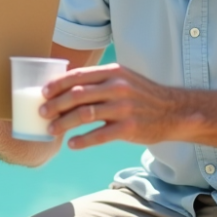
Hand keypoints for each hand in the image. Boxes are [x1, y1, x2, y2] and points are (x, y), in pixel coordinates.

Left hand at [41, 63, 182, 149]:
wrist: (174, 111)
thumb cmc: (143, 95)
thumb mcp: (125, 78)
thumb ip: (100, 79)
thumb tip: (68, 84)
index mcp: (114, 72)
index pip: (78, 76)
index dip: (57, 85)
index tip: (43, 93)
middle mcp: (117, 87)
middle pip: (77, 95)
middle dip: (55, 105)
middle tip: (42, 113)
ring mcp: (123, 108)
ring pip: (84, 115)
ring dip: (63, 123)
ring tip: (52, 129)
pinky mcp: (129, 128)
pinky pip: (99, 135)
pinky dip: (82, 140)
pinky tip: (72, 144)